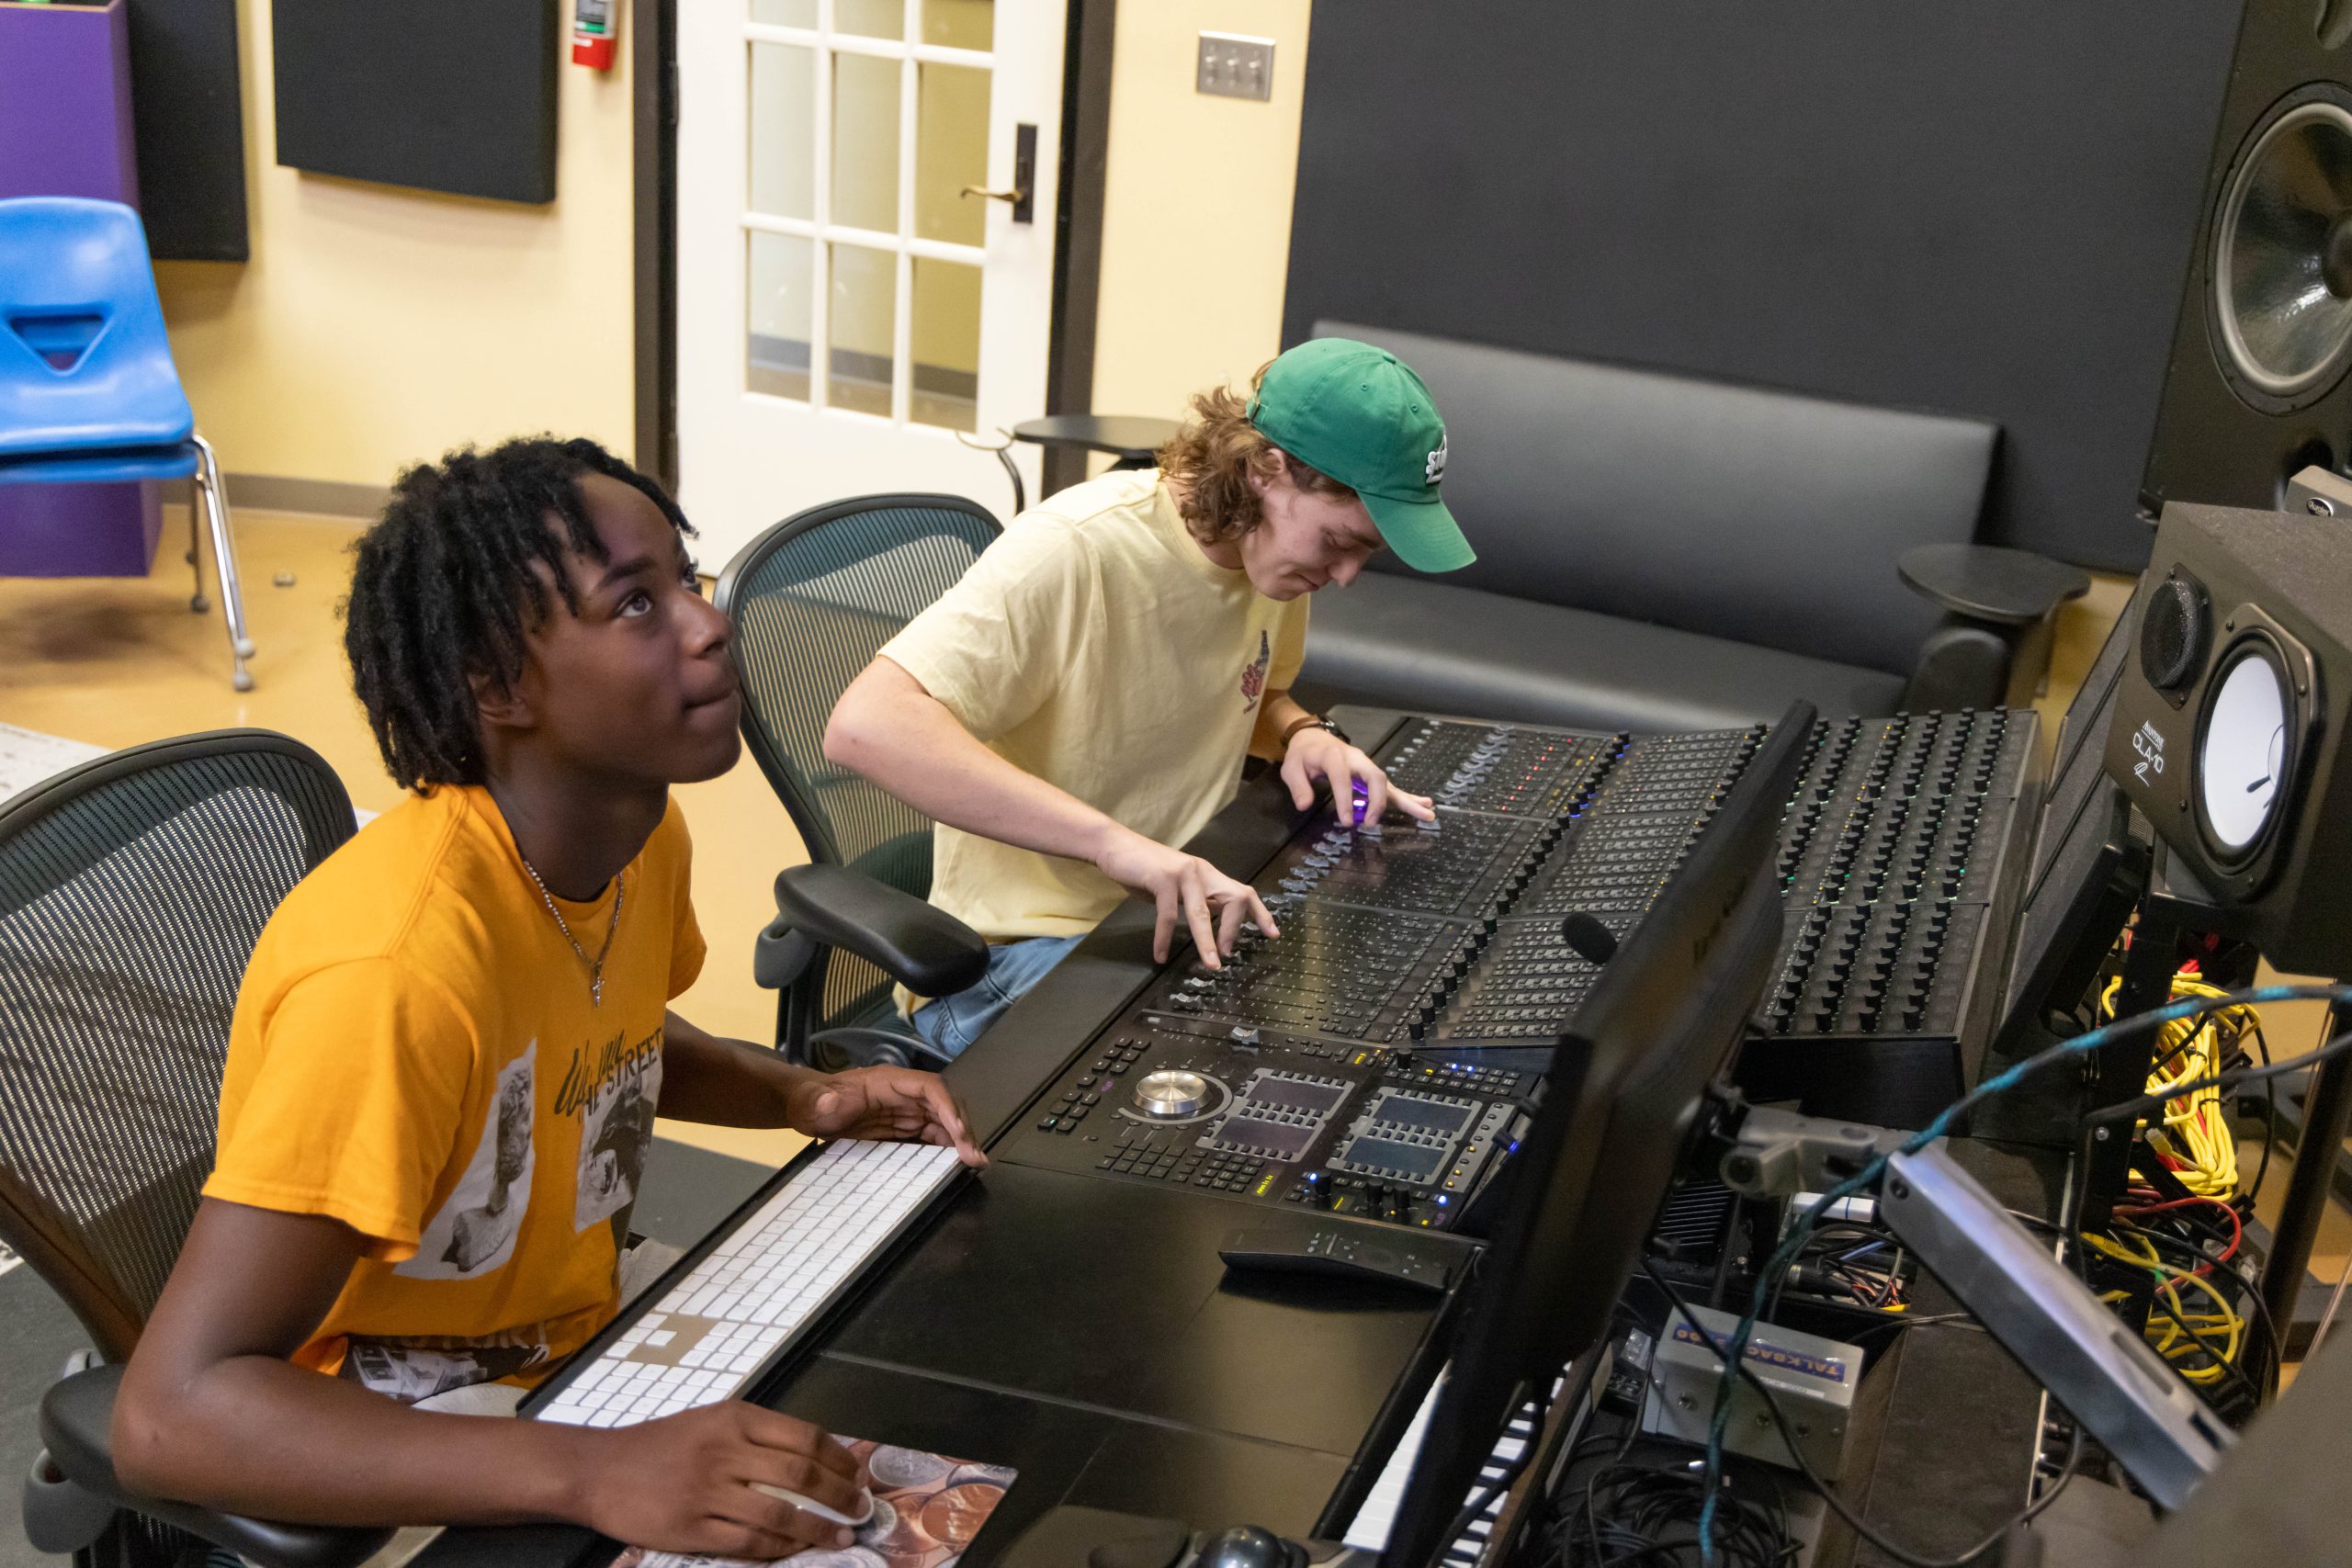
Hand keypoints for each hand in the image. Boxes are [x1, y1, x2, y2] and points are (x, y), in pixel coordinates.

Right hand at [581, 1401, 866, 1558]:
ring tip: (841, 1537)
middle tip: (861, 1510)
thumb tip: (816, 1458)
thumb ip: (757, 1435)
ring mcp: (707, 1492)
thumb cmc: (660, 1444)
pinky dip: (779, 1550)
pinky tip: (796, 1551)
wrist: (599, 1470)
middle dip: (840, 1496)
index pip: (804, 1437)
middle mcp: (725, 1451)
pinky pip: (748, 1543)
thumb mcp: (711, 1421)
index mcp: (735, 1418)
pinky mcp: (691, 1529)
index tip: (858, 1475)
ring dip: (818, 1529)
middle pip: (801, 1475)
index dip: (840, 1459)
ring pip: (780, 1514)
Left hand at [790, 1065, 985, 1166]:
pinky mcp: (903, 1128)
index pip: (930, 1088)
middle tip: (974, 1157)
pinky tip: (954, 1165)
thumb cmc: (811, 1101)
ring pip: (943, 1122)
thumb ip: (820, 1100)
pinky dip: (946, 1150)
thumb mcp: (811, 1101)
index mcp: (887, 1082)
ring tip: (973, 1164)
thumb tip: (829, 1100)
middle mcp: (903, 1094)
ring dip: (960, 1141)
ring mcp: (905, 1111)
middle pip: (945, 1105)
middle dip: (963, 1129)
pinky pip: (931, 1136)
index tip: (960, 1132)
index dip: (949, 1108)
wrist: (807, 1109)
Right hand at [1095, 828, 1279, 965]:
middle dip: (1234, 929)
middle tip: (1227, 954)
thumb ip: (1194, 900)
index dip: (1260, 914)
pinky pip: (1168, 914)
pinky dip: (1163, 938)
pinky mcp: (1162, 878)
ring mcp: (1183, 873)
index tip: (1273, 934)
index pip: (1242, 892)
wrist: (1114, 845)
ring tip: (1210, 965)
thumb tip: (1209, 924)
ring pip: (1202, 912)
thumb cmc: (1144, 869)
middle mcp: (1201, 872)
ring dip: (1207, 942)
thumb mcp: (1176, 886)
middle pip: (1235, 898)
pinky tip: (1159, 955)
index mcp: (1207, 875)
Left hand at [1281, 729, 1434, 825]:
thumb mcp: (1291, 767)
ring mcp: (1365, 766)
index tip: (1346, 821)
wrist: (1313, 738)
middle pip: (1374, 776)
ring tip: (1426, 813)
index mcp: (1333, 756)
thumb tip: (1305, 805)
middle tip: (1371, 822)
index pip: (1342, 777)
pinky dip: (1406, 798)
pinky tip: (1424, 806)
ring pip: (1387, 782)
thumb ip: (1297, 786)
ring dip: (1405, 800)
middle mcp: (1355, 759)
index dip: (1344, 799)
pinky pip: (1389, 787)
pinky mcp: (1370, 775)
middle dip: (1377, 801)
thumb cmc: (1303, 754)